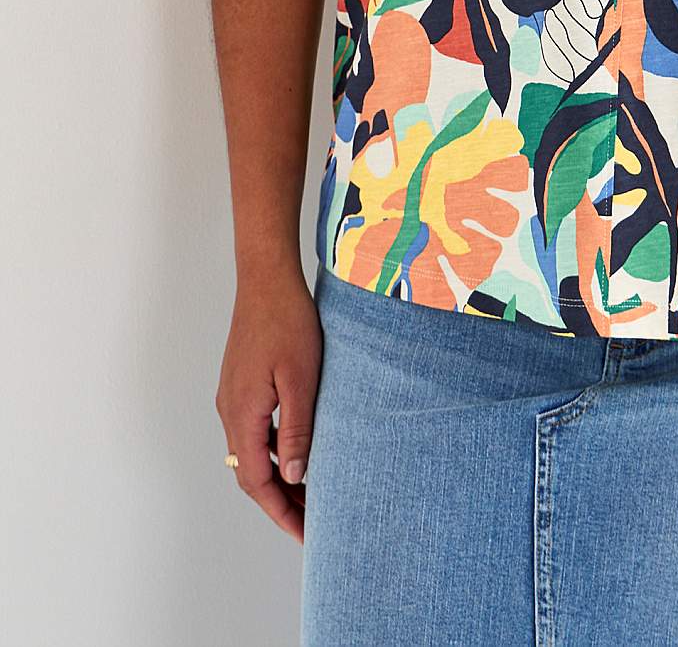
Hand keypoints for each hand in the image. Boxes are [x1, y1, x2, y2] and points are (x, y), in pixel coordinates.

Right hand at [215, 265, 321, 543]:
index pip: (258, 482)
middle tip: (311, 522)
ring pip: (251, 454)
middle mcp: (230, 411)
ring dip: (276, 477)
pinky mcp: (239, 384)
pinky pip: (252, 432)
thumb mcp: (301, 379)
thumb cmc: (288, 322)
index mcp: (243, 414)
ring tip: (309, 492)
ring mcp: (231, 397)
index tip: (305, 534)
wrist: (266, 279)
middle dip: (279, 502)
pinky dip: (272, 451)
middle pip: (251, 474)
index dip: (281, 511)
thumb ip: (297, 430)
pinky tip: (295, 451)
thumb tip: (295, 476)